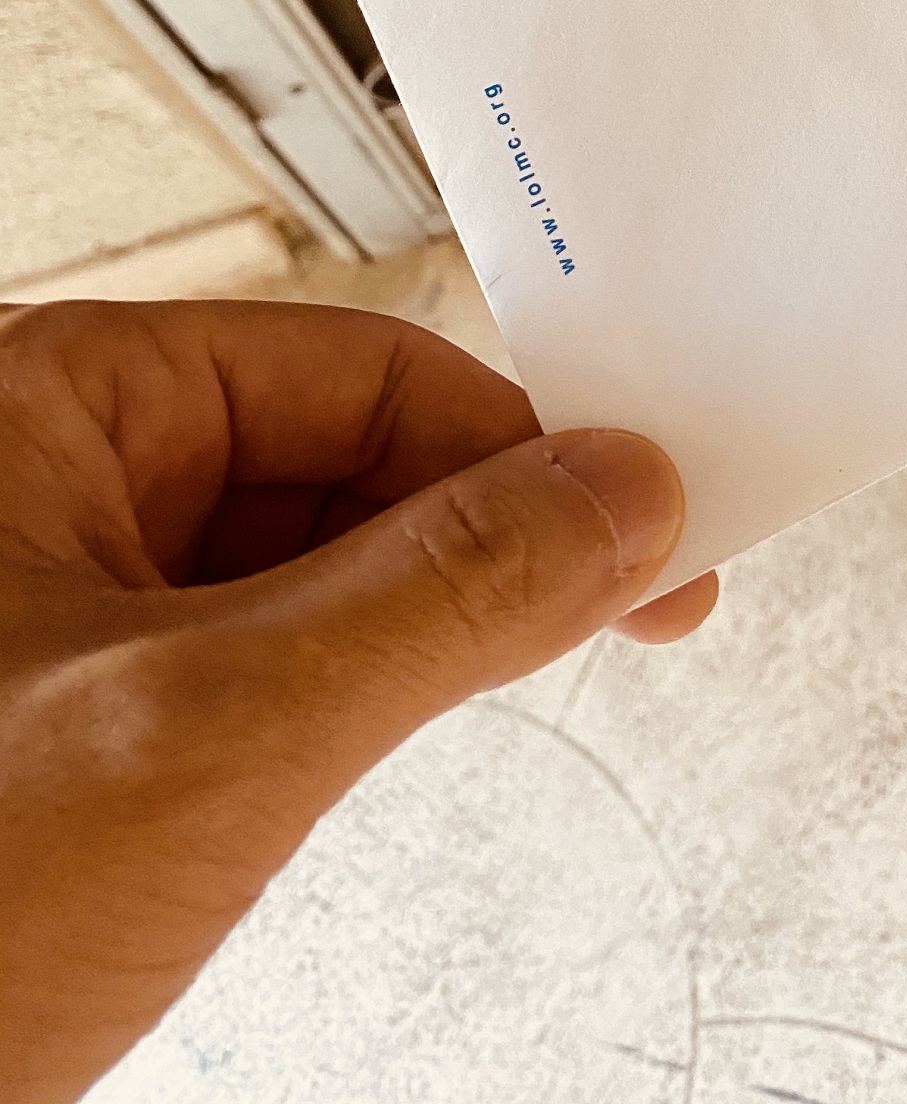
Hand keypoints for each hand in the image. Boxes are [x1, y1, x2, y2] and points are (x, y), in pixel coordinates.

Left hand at [0, 296, 716, 1103]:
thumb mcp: (210, 736)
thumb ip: (443, 597)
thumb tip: (616, 500)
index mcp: (38, 406)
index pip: (355, 366)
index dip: (519, 442)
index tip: (643, 517)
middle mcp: (37, 483)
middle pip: (336, 455)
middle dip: (476, 535)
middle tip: (619, 601)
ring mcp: (46, 603)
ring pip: (299, 562)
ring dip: (412, 622)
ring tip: (498, 677)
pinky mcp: (60, 716)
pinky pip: (246, 655)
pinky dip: (338, 695)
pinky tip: (372, 743)